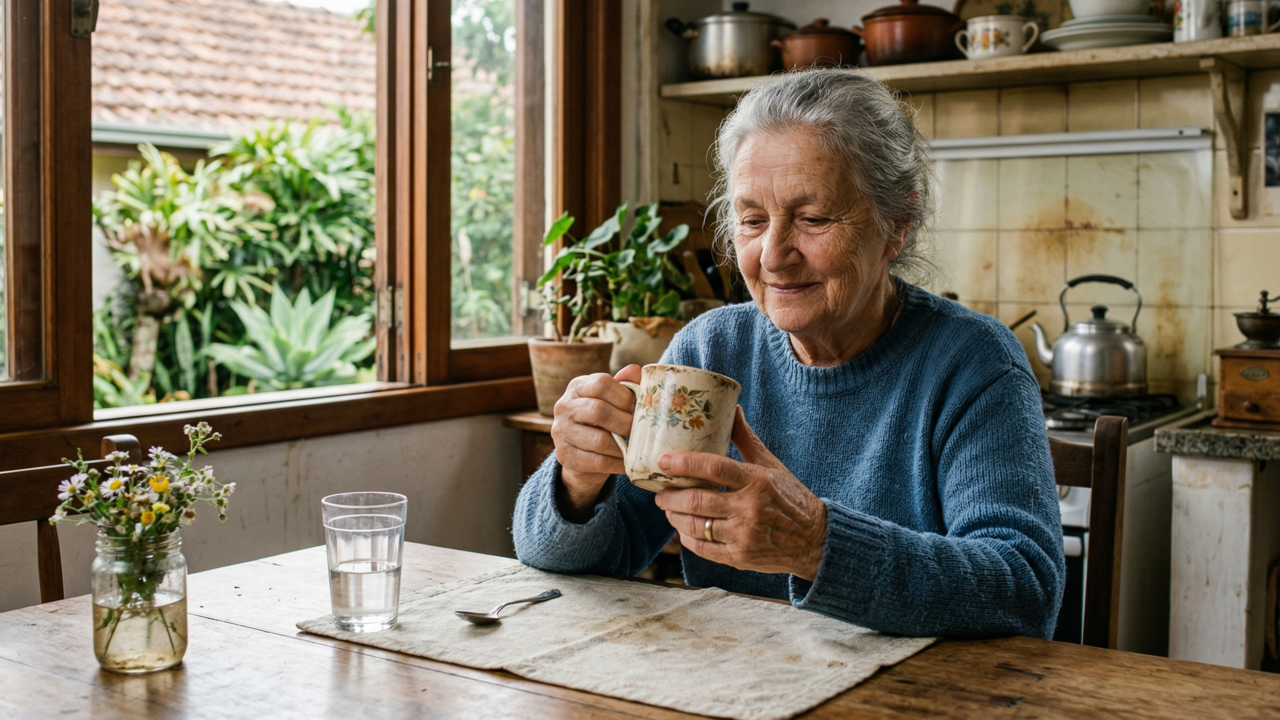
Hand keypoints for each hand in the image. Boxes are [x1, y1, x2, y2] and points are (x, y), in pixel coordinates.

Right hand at [551, 364, 641, 521]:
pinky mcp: (565, 456)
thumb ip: (625, 385)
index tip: (639, 408)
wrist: (581, 455)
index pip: (601, 383)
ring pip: (599, 440)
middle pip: (598, 411)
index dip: (625, 396)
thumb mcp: (612, 400)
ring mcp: (561, 432)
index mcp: (578, 387)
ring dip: (622, 446)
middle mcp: (564, 406)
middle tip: (638, 431)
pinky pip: (597, 462)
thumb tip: (635, 371)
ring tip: (635, 449)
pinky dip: (617, 463)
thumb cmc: (602, 422)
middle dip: (625, 423)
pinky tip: (627, 463)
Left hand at [654, 406, 828, 579]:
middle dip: (670, 496)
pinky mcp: (740, 557)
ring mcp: (744, 535)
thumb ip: (746, 439)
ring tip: (668, 508)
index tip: (663, 461)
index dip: (685, 463)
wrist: (815, 540)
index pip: (715, 468)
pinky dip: (687, 538)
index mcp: (757, 481)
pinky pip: (703, 548)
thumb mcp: (771, 465)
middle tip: (660, 491)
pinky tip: (683, 528)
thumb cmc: (790, 497)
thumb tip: (732, 408)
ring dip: (675, 517)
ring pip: (696, 526)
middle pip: (698, 501)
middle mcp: (749, 508)